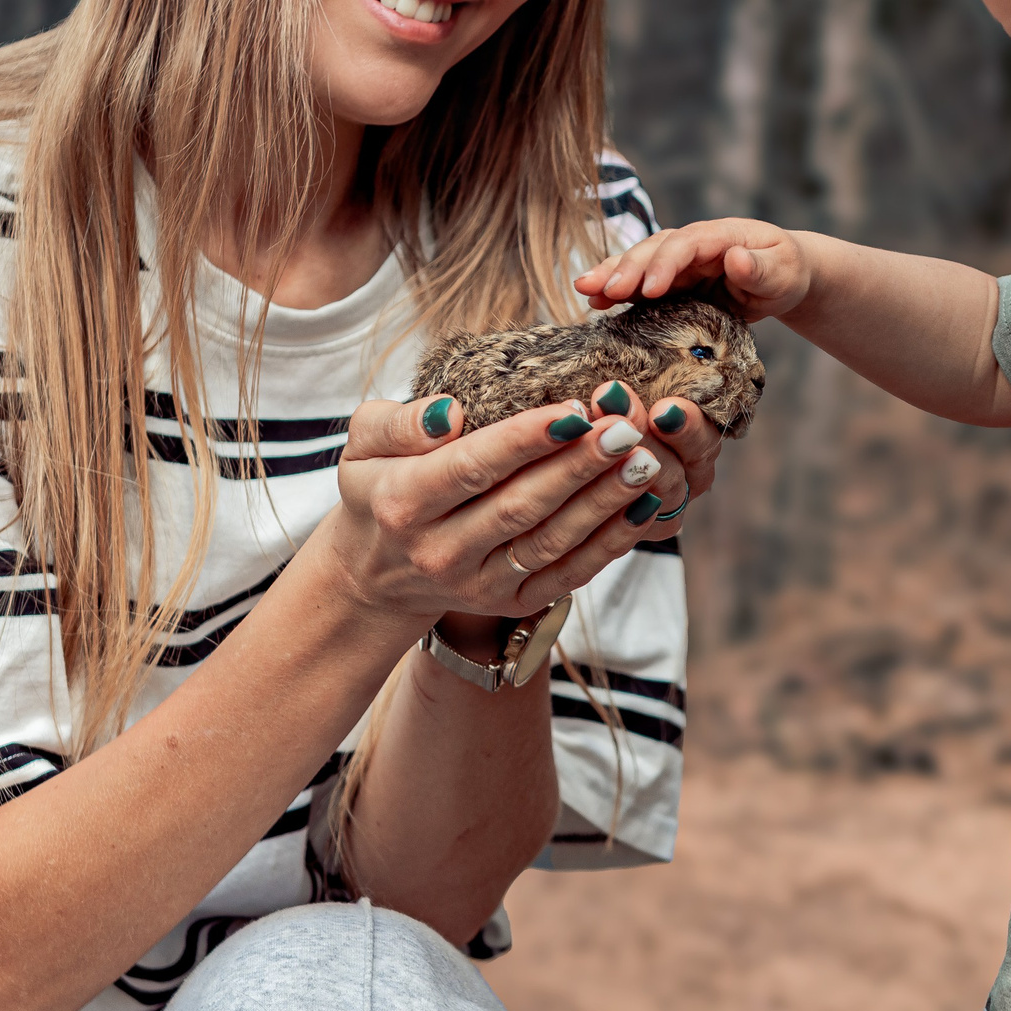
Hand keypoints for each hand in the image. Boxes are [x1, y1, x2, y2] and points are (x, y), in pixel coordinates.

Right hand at [321, 386, 693, 627]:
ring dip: (604, 501)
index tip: (573, 407)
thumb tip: (451, 413)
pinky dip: (611, 542)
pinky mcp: (510, 602)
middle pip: (521, 505)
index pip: (472, 467)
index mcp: (404, 502)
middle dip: (579, 465)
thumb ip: (399, 423)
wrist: (374, 573)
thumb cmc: (379, 487)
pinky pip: (567, 573)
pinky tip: (645, 505)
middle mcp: (440, 551)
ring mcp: (478, 583)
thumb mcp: (363, 444)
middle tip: (626, 427)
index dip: (525, 439)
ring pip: (551, 541)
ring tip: (646, 460)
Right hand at [575, 217, 813, 321]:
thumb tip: (734, 257)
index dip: (665, 264)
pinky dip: (617, 291)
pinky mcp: (672, 282)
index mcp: (719, 235)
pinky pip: (641, 285)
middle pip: (654, 250)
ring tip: (584, 291)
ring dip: (611, 275)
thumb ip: (760, 268)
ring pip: (639, 263)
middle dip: (626, 269)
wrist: (781, 276)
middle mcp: (692, 244)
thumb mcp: (783, 271)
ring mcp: (679, 262)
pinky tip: (594, 303)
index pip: (686, 244)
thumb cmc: (786, 271)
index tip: (650, 289)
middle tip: (601, 291)